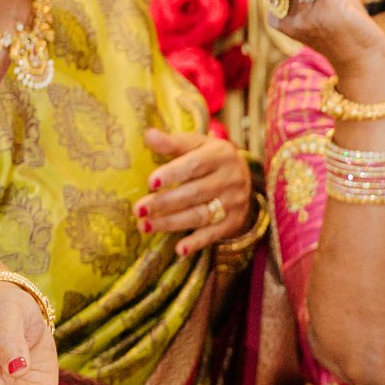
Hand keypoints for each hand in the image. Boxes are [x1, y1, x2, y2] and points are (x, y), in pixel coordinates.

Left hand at [137, 131, 250, 258]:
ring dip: (171, 223)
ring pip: (200, 215)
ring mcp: (234, 203)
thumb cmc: (210, 158)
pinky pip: (214, 234)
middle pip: (194, 193)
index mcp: (220, 155)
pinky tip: (179, 249)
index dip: (172, 174)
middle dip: (165, 203)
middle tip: (139, 209)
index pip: (194, 165)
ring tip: (145, 226)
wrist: (245, 177)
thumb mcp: (196, 145)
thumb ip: (173, 143)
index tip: (150, 182)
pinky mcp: (234, 222)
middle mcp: (231, 179)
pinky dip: (197, 242)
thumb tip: (148, 134)